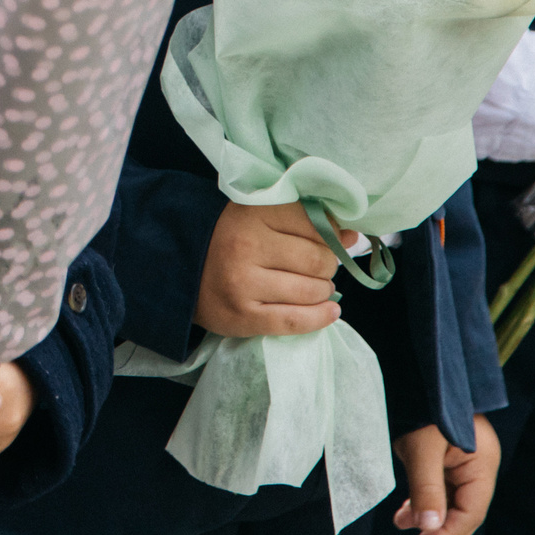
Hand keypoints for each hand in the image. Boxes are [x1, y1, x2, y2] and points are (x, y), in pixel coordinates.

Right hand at [193, 200, 339, 337]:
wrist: (181, 272)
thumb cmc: (228, 241)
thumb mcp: (257, 217)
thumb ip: (303, 219)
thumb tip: (352, 236)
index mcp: (252, 214)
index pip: (313, 224)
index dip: (332, 235)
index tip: (335, 241)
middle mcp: (247, 246)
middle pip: (316, 260)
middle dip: (328, 266)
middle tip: (321, 268)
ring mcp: (243, 283)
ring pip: (311, 291)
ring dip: (324, 291)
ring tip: (319, 288)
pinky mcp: (243, 316)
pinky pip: (296, 321)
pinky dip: (320, 318)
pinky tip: (329, 312)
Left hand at [391, 414, 497, 534]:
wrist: (415, 370)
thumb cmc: (419, 404)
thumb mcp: (420, 448)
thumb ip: (426, 489)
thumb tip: (430, 529)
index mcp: (482, 462)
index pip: (470, 511)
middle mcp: (478, 465)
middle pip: (464, 511)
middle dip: (441, 534)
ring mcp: (463, 461)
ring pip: (450, 502)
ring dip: (429, 519)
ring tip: (405, 531)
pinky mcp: (446, 457)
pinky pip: (439, 488)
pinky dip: (423, 503)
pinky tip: (405, 515)